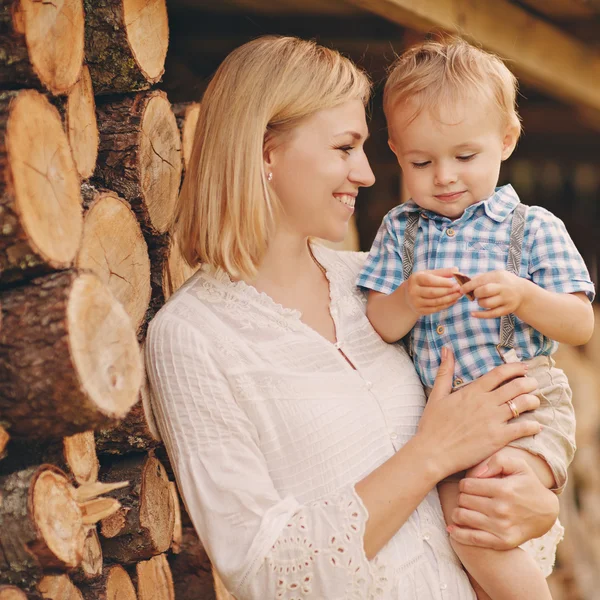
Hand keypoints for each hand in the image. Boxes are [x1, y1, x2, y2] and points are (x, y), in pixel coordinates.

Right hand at [403, 268, 461, 315]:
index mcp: (415, 279)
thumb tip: (456, 270)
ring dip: (449, 299)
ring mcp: (416, 302)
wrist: (408, 295)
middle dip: (448, 291)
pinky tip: (453, 300)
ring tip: (459, 295)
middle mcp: (413, 291)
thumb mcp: (429, 274)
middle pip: (433, 292)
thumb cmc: (422, 282)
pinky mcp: (420, 310)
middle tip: (460, 289)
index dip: (443, 282)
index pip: (430, 280)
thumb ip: (442, 272)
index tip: (455, 283)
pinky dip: (446, 305)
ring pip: (435, 302)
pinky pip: (435, 309)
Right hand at [417, 349, 540, 478]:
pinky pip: (522, 428)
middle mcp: (486, 403)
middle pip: (516, 387)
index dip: (515, 368)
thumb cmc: (432, 425)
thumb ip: (444, 371)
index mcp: (472, 391)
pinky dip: (533, 426)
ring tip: (535, 401)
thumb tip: (446, 349)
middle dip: (529, 383)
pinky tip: (536, 426)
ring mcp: (493, 420)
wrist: (433, 452)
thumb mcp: (437, 395)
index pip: (499, 374)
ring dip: (533, 401)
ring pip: (522, 405)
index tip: (524, 368)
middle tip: (533, 384)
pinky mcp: (498, 438)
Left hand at [447, 449, 558, 548]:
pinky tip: (452, 528)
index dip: (465, 483)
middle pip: (463, 500)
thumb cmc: (527, 485)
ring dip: (458, 512)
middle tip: (469, 497)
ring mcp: (501, 528)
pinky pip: (471, 539)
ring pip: (462, 517)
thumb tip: (476, 474)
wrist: (546, 513)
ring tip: (464, 508)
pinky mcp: (502, 542)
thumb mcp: (518, 465)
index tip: (471, 485)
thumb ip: (497, 461)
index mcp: (503, 489)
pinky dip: (457, 534)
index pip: (467, 485)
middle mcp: (501, 510)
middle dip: (463, 496)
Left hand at [460, 270, 526, 318]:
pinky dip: (480, 315)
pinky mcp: (507, 310)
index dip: (468, 286)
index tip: (461, 289)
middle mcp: (504, 288)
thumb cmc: (503, 282)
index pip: (480, 281)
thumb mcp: (494, 275)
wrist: (522, 292)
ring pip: (486, 304)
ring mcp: (506, 299)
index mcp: (499, 276)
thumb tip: (462, 280)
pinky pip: (491, 314)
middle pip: (484, 291)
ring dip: (480, 303)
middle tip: (476, 294)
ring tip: (482, 300)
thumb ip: (479, 277)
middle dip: (476, 294)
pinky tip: (472, 314)